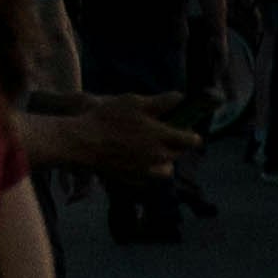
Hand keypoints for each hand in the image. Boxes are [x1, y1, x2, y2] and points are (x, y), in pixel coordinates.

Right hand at [33, 90, 182, 176]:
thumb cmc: (109, 117)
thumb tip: (181, 98)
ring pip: (167, 168)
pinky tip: (134, 156)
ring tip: (150, 147)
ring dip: (164, 159)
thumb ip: (161, 102)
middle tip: (163, 133)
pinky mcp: (135, 179)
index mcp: (162, 137)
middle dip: (176, 145)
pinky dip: (148, 167)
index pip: (191, 140)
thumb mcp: (134, 101)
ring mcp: (148, 171)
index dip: (192, 134)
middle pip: (179, 154)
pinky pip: (150, 175)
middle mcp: (159, 157)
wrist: (85, 142)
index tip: (187, 129)